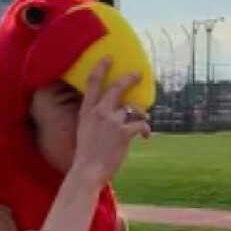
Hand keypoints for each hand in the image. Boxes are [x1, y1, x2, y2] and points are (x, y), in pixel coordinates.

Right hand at [73, 56, 151, 185]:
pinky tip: (146, 136)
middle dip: (130, 78)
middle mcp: (99, 112)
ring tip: (144, 121)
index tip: (109, 58)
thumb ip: (96, 120)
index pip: (92, 83)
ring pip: (133, 109)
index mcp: (87, 112)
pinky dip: (146, 129)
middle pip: (117, 87)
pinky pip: (141, 124)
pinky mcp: (124, 132)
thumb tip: (114, 114)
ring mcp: (112, 121)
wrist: (87, 172)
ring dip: (141, 114)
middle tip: (138, 74)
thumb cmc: (86, 156)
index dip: (101, 67)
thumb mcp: (84, 132)